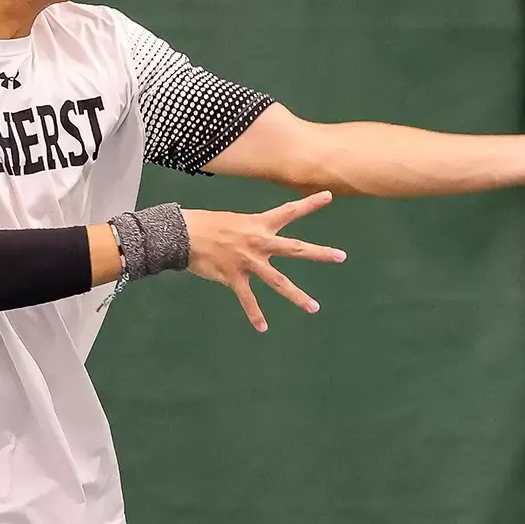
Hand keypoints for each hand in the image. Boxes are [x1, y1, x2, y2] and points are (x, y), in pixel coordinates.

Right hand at [184, 191, 345, 331]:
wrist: (183, 235)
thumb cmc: (205, 225)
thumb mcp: (233, 221)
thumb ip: (249, 232)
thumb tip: (256, 243)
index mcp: (259, 224)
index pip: (289, 211)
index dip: (310, 203)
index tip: (329, 196)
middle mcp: (259, 242)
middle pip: (295, 248)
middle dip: (320, 253)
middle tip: (341, 256)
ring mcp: (248, 261)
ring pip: (278, 282)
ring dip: (297, 296)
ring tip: (314, 308)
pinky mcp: (234, 277)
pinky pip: (248, 299)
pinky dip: (256, 315)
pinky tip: (263, 327)